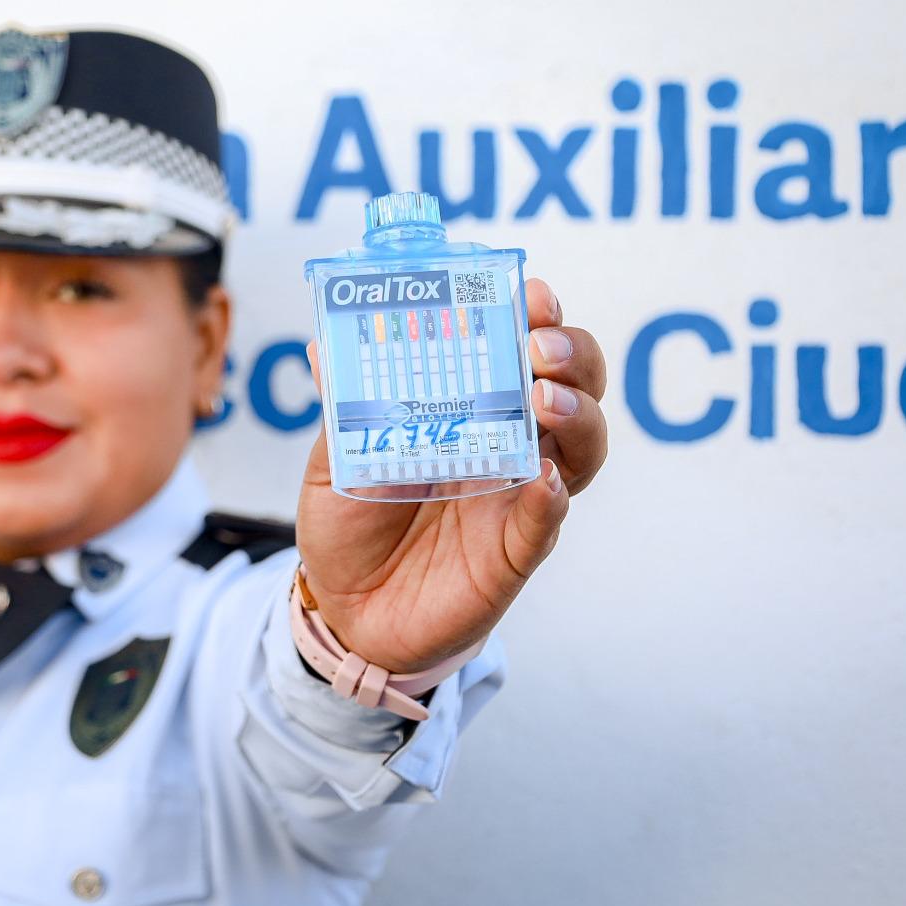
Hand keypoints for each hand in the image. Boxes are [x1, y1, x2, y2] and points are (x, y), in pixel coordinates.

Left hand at [295, 278, 607, 671]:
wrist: (343, 610)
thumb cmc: (349, 525)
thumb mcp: (333, 459)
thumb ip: (341, 408)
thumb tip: (323, 345)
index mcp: (469, 407)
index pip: (522, 348)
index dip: (537, 317)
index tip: (531, 296)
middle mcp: (507, 444)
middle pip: (574, 386)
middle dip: (572, 355)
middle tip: (539, 347)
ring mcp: (517, 497)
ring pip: (582, 449)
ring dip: (575, 415)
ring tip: (543, 402)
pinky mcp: (513, 553)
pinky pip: (546, 524)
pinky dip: (551, 499)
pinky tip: (543, 480)